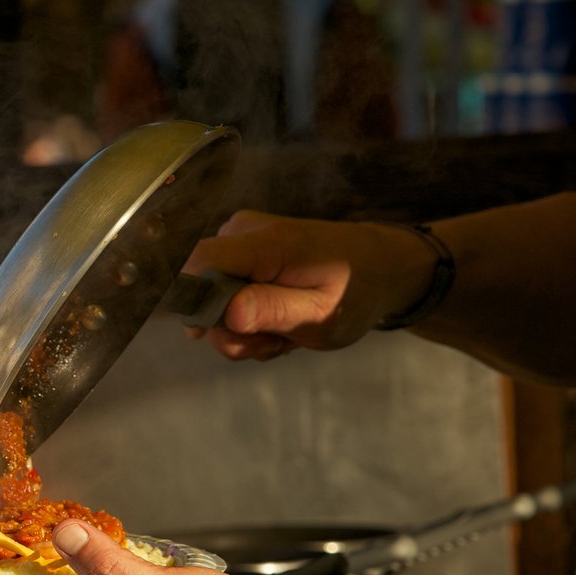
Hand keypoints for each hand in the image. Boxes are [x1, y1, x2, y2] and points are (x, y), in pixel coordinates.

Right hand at [184, 212, 435, 360]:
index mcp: (267, 243)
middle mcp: (243, 231)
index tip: (223, 333)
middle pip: (202, 288)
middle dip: (230, 329)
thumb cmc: (356, 291)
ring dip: (242, 329)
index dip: (196, 304)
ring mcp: (240, 238)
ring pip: (212, 297)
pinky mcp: (242, 250)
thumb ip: (274, 311)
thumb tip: (228, 313)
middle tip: (273, 343)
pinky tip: (278, 322)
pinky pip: (225, 292)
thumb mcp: (321, 314)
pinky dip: (248, 317)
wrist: (379, 268)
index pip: (199, 263)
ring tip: (283, 334)